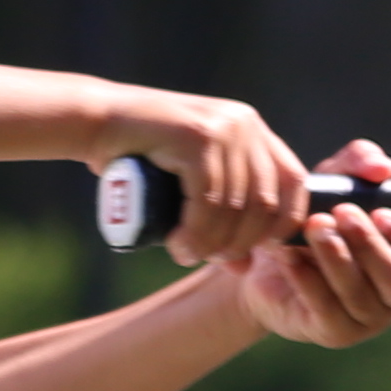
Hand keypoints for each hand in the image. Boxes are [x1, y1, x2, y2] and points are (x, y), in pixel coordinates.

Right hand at [114, 91, 310, 265]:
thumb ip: (222, 215)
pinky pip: (209, 199)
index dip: (280, 225)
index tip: (249, 251)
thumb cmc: (140, 159)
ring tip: (185, 253)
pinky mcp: (197, 136)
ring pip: (236, 206)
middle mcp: (245, 124)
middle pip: (266, 202)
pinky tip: (178, 243)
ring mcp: (224, 127)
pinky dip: (196, 231)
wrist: (96, 122)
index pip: (294, 184)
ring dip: (212, 242)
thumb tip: (247, 268)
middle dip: (240, 242)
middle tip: (207, 258)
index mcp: (253, 131)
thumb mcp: (192, 185)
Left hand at [229, 138, 390, 345]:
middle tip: (341, 213)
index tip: (382, 213)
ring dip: (336, 258)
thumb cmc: (313, 220)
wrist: (263, 260)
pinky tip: (288, 255)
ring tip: (313, 226)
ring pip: (361, 294)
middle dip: (369, 244)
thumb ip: (357, 165)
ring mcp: (367, 319)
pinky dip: (308, 279)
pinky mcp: (335, 333)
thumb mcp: (332, 184)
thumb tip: (383, 167)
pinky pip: (327, 309)